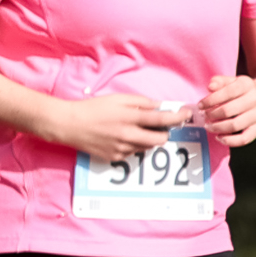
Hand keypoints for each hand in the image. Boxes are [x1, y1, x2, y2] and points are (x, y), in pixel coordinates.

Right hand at [44, 91, 177, 162]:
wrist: (68, 125)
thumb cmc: (92, 108)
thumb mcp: (117, 98)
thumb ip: (141, 102)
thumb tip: (159, 107)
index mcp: (130, 117)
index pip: (162, 120)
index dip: (178, 118)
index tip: (187, 115)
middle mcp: (129, 135)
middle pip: (160, 139)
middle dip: (164, 133)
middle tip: (159, 126)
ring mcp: (122, 149)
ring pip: (147, 147)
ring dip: (148, 139)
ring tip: (134, 129)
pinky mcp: (114, 157)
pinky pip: (132, 153)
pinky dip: (133, 145)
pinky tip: (119, 137)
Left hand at [199, 73, 255, 147]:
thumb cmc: (243, 91)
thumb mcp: (232, 81)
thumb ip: (219, 81)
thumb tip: (210, 86)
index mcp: (247, 85)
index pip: (227, 92)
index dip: (210, 100)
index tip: (200, 106)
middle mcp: (255, 99)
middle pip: (229, 110)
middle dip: (212, 115)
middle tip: (204, 116)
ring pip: (235, 125)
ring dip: (218, 128)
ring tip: (209, 126)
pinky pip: (245, 138)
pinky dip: (230, 141)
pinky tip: (220, 137)